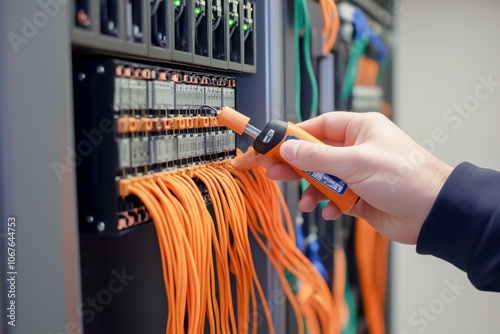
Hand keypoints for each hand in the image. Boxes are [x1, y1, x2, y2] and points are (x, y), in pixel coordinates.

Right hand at [260, 112, 452, 243]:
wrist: (432, 212)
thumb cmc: (404, 177)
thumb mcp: (355, 162)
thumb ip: (317, 158)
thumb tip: (288, 149)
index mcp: (360, 129)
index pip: (321, 126)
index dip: (297, 135)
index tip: (276, 144)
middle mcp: (358, 149)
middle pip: (317, 154)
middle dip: (297, 165)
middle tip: (274, 172)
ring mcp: (359, 174)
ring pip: (324, 179)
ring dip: (313, 191)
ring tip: (306, 203)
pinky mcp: (360, 196)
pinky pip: (336, 198)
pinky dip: (330, 205)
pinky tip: (331, 211)